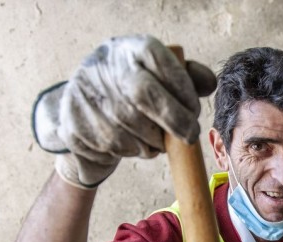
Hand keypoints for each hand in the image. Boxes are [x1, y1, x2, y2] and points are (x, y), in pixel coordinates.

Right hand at [32, 34, 216, 187]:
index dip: (184, 90)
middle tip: (189, 136)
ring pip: (130, 128)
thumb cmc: (137, 89)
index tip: (195, 111)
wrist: (86, 105)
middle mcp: (104, 67)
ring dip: (154, 142)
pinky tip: (134, 143)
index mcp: (130, 49)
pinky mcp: (74, 124)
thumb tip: (208, 84)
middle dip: (174, 120)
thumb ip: (189, 77)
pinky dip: (132, 150)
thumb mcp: (162, 75)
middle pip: (144, 95)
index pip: (161, 62)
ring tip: (158, 139)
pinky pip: (114, 147)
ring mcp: (85, 95)